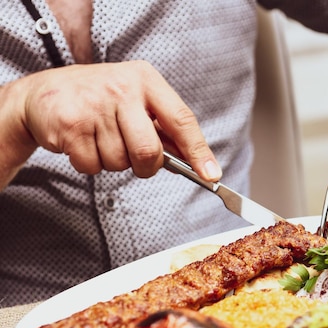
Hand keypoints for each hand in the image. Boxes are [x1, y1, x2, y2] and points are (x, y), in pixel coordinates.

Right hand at [4, 60, 221, 181]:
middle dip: (144, 167)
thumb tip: (196, 162)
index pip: (181, 120)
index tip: (211, 175)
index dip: (199, 152)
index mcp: (145, 80)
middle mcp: (122, 88)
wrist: (44, 94)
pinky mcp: (71, 124)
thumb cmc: (98, 101)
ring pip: (118, 163)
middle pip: (148, 152)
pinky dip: (88, 164)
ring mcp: (95, 105)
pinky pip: (92, 166)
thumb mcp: (134, 102)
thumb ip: (163, 129)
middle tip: (133, 159)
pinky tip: (81, 142)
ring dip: (111, 162)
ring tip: (99, 139)